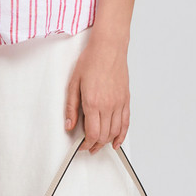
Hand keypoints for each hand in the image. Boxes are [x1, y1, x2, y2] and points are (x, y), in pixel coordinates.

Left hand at [64, 34, 129, 152]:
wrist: (109, 48)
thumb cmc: (91, 61)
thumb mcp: (74, 83)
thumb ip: (71, 107)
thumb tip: (69, 125)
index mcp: (93, 102)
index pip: (92, 133)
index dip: (86, 144)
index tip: (81, 146)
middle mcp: (108, 105)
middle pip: (104, 136)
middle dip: (95, 145)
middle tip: (88, 147)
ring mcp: (119, 103)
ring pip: (115, 132)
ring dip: (107, 142)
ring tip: (100, 145)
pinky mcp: (126, 99)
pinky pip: (126, 122)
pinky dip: (122, 135)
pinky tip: (117, 141)